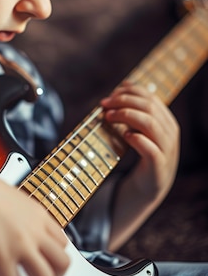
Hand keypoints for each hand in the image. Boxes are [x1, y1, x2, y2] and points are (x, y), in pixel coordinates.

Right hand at [0, 165, 69, 275]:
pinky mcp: (3, 258)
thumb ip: (23, 214)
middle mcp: (35, 232)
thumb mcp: (13, 197)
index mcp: (39, 216)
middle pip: (62, 263)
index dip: (56, 258)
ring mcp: (22, 246)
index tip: (47, 263)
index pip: (63, 243)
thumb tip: (20, 224)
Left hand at [101, 81, 179, 205]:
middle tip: (104, 104)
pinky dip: (138, 139)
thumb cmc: (141, 154)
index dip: (130, 92)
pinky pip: (151, 150)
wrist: (147, 188)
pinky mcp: (158, 167)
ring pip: (151, 124)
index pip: (151, 98)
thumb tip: (121, 88)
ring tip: (109, 117)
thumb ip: (135, 111)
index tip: (111, 94)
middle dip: (124, 101)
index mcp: (167, 121)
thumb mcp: (140, 129)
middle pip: (149, 107)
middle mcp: (170, 133)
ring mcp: (167, 150)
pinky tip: (125, 135)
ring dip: (126, 115)